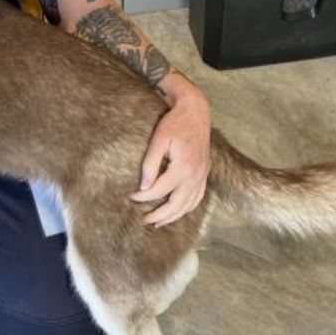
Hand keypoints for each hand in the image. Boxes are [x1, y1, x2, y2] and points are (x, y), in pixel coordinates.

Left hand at [129, 78, 210, 226]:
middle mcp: (196, 176)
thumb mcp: (159, 139)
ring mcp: (202, 176)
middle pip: (176, 205)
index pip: (160, 190)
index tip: (130, 197)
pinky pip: (197, 198)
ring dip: (173, 216)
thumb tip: (143, 186)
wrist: (196, 112)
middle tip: (143, 221)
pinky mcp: (204, 174)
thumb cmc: (174, 123)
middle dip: (159, 216)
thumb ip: (151, 163)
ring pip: (188, 205)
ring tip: (157, 222)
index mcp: (183, 168)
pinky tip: (177, 211)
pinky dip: (187, 208)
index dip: (143, 197)